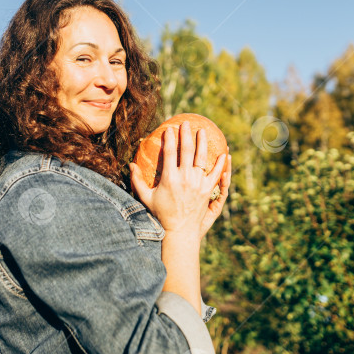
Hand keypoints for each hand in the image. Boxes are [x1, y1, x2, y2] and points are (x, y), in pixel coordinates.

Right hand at [129, 120, 230, 241]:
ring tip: (202, 131)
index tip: (169, 129)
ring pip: (202, 158)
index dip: (169, 138)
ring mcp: (198, 184)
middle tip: (186, 123)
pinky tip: (223, 152)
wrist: (180, 230)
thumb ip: (137, 181)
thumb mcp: (146, 197)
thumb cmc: (161, 213)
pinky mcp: (207, 190)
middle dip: (186, 134)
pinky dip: (220, 163)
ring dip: (202, 142)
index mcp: (169, 178)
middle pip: (187, 150)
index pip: (170, 152)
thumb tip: (130, 165)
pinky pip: (215, 173)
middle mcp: (185, 178)